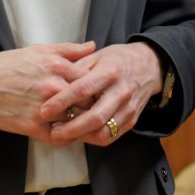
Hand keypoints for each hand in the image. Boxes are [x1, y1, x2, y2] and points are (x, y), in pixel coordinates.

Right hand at [0, 42, 95, 139]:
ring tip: (89, 124)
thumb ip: (70, 50)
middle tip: (101, 109)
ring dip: (83, 124)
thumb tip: (93, 46)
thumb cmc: (12, 65)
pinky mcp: (32, 127)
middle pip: (88, 102)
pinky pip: (59, 138)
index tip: (103, 91)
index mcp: (58, 67)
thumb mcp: (41, 50)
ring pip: (76, 121)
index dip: (100, 87)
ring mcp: (43, 109)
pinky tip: (69, 133)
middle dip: (96, 107)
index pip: (92, 80)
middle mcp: (53, 88)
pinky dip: (67, 137)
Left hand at [43, 42, 163, 146]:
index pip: (83, 89)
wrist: (150, 66)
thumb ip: (76, 70)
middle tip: (54, 131)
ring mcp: (128, 108)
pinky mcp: (132, 120)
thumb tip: (54, 85)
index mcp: (110, 72)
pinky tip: (80, 134)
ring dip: (81, 136)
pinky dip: (92, 138)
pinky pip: (110, 137)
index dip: (62, 101)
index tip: (45, 110)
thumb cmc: (118, 60)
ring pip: (103, 132)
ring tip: (65, 134)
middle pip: (95, 117)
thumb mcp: (97, 56)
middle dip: (71, 128)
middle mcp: (122, 91)